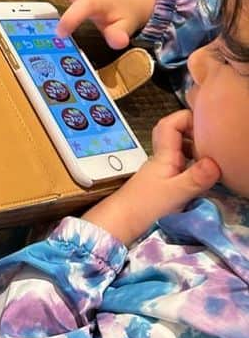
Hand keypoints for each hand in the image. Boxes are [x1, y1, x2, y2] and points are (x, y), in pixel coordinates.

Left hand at [82, 109, 219, 245]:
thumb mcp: (175, 192)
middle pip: (174, 134)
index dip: (185, 117)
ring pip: (178, 148)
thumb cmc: (146, 204)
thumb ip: (195, 178)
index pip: (170, 124)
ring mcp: (161, 169)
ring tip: (213, 154)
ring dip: (194, 147)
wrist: (123, 220)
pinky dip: (193, 162)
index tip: (205, 119)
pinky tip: (203, 173)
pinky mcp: (163, 181)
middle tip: (213, 138)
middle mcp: (161, 157)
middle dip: (193, 130)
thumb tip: (214, 161)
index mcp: (164, 154)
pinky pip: (180, 163)